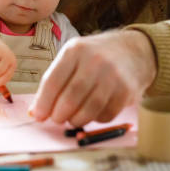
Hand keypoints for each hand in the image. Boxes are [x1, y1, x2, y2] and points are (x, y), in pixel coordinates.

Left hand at [29, 30, 156, 126]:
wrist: (134, 51)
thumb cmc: (96, 56)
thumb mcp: (73, 57)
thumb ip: (55, 81)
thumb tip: (35, 111)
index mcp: (75, 50)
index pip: (53, 81)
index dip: (43, 103)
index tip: (38, 116)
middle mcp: (94, 61)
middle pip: (70, 97)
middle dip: (59, 114)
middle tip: (56, 119)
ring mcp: (113, 76)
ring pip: (88, 109)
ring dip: (76, 120)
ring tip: (73, 119)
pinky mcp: (127, 91)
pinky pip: (106, 114)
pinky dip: (95, 119)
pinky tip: (92, 113)